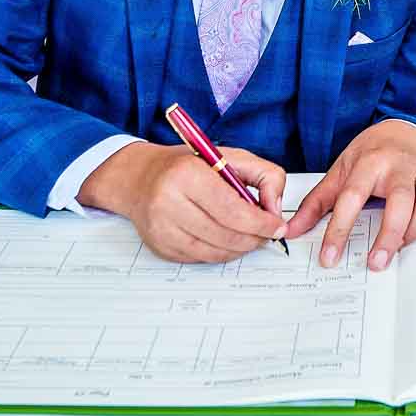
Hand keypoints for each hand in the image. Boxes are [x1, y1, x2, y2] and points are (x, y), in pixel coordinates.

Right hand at [85, 142, 286, 263]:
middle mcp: (168, 202)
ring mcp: (161, 228)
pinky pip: (200, 259)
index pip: (232, 209)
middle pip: (225, 234)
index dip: (260, 223)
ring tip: (250, 236)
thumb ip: (263, 175)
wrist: (139, 179)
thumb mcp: (228, 156)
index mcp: (186, 174)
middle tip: (267, 234)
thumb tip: (275, 209)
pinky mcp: (160, 246)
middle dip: (254, 238)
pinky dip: (220, 253)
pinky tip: (226, 240)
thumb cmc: (185, 166)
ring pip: (215, 252)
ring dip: (240, 248)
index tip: (277, 227)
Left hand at [286, 122, 415, 270]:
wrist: (398, 132)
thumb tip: (291, 230)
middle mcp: (399, 167)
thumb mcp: (338, 174)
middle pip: (399, 202)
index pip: (352, 198)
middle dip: (389, 235)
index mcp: (368, 164)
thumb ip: (315, 204)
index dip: (339, 230)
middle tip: (376, 263)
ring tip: (399, 246)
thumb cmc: (368, 157)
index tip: (329, 258)